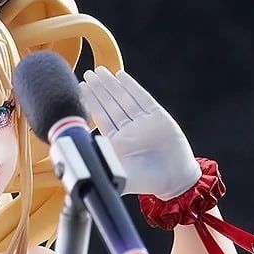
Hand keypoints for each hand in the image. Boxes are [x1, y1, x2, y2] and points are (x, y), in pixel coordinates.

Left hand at [79, 66, 200, 200]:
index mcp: (116, 143)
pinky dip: (131, 87)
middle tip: (87, 74)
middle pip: (110, 105)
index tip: (80, 90)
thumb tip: (80, 167)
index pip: (101, 119)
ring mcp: (142, 122)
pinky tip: (120, 76)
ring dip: (111, 85)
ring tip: (99, 71)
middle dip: (99, 89)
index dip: (91, 104)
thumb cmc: (146, 182)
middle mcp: (128, 130)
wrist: (173, 180)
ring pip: (123, 99)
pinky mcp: (158, 117)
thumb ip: (102, 169)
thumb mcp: (118, 176)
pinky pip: (141, 98)